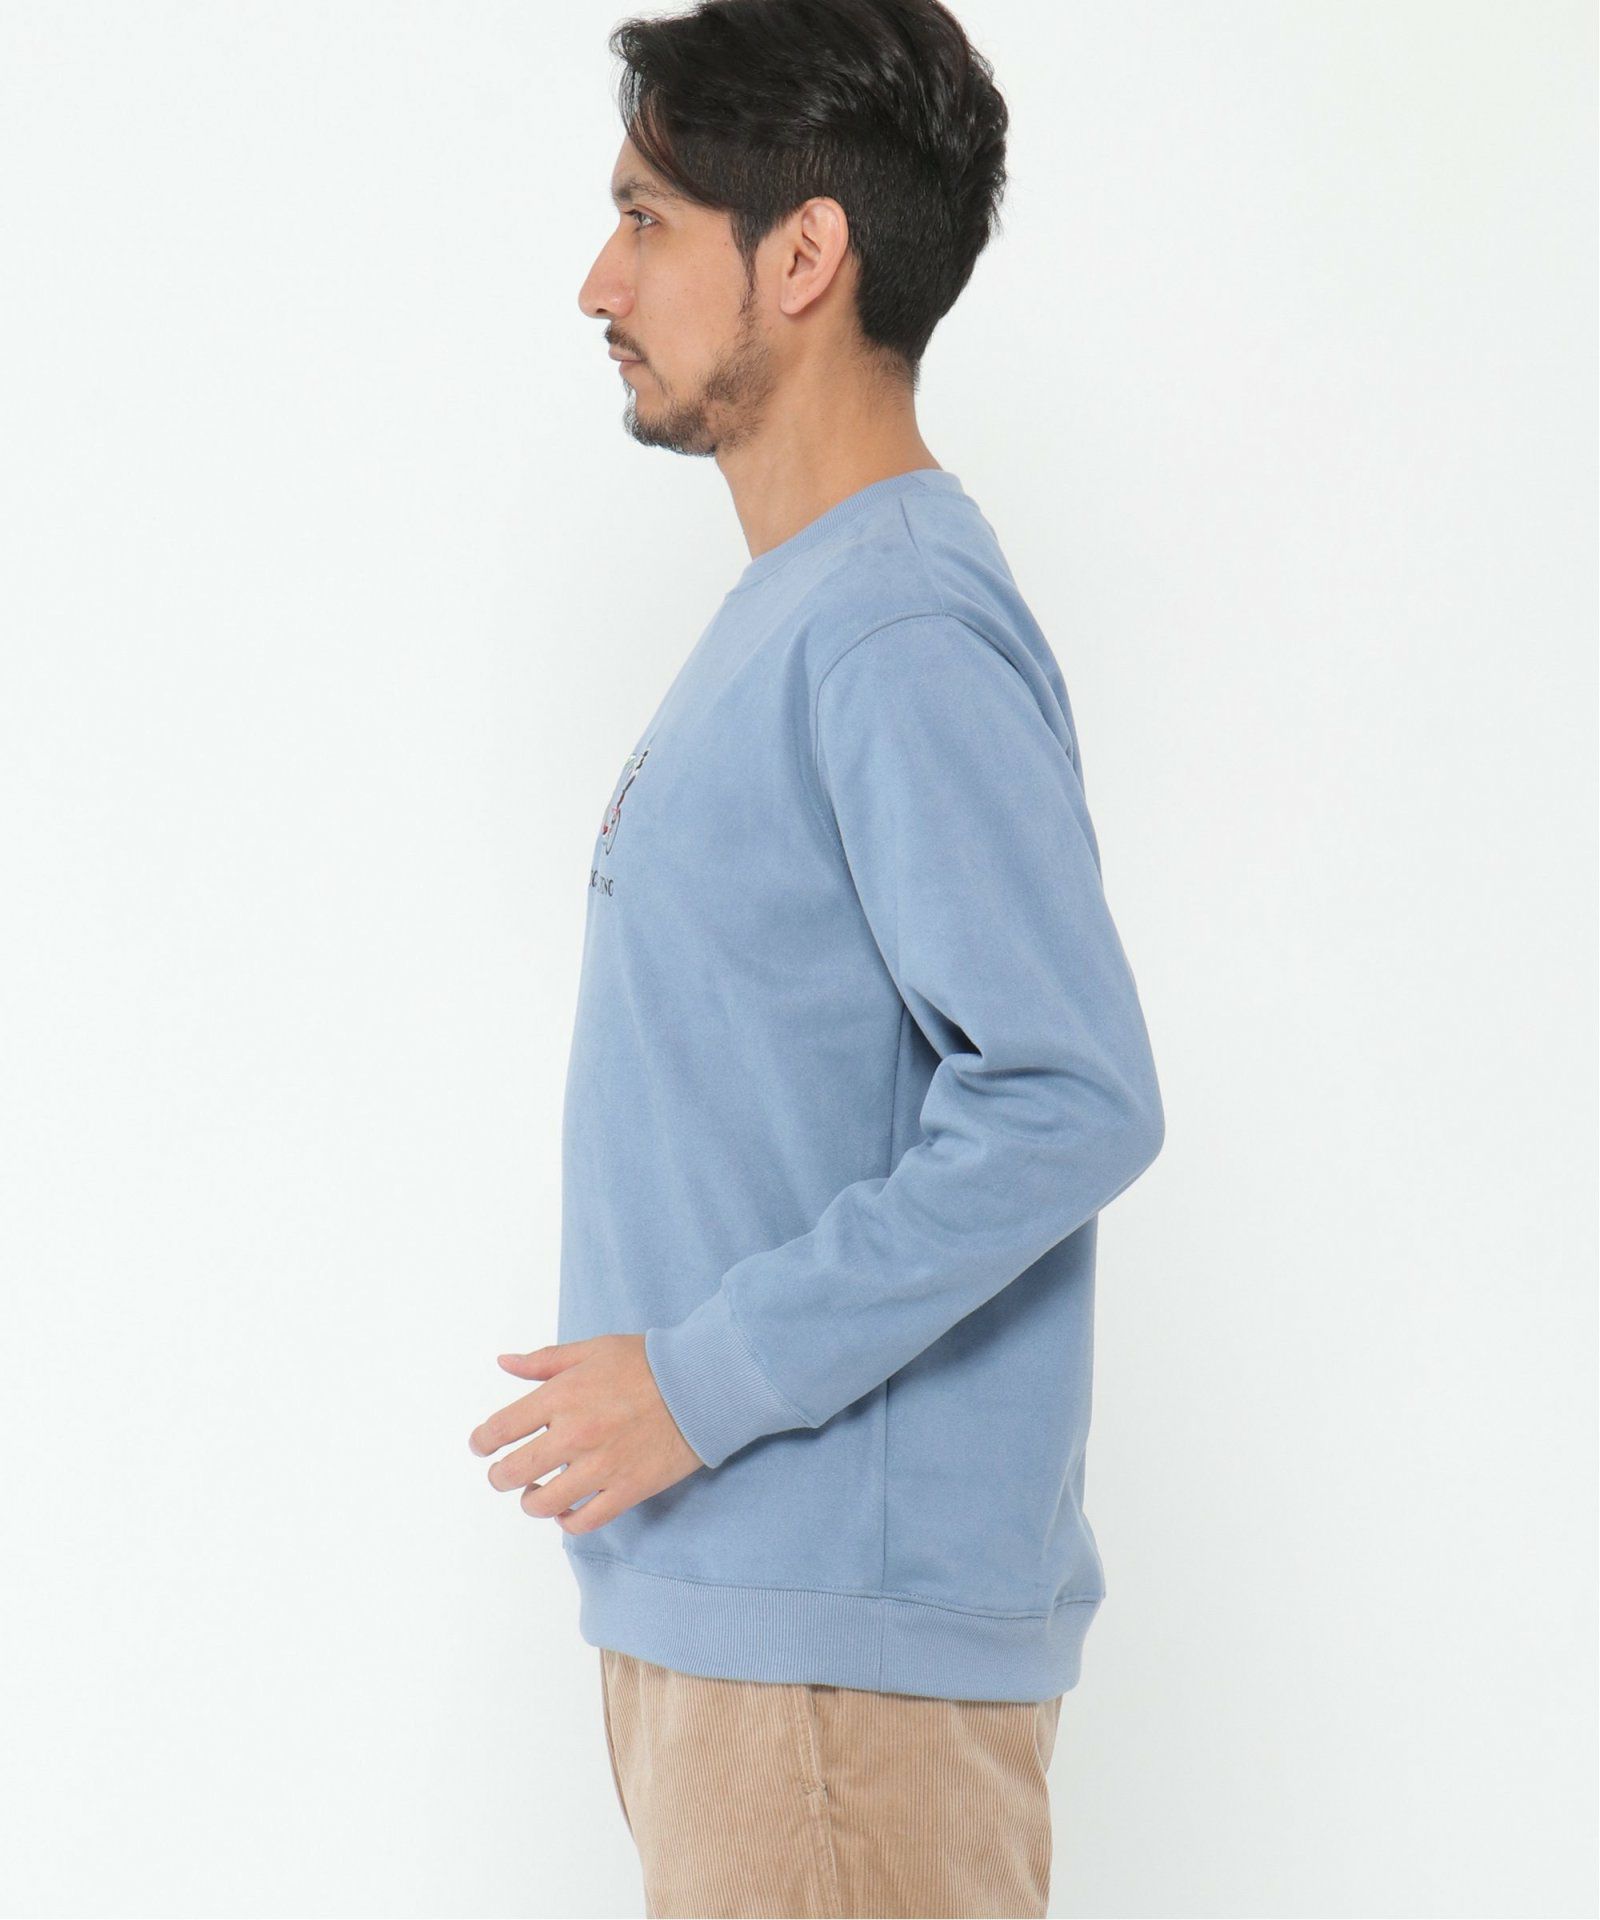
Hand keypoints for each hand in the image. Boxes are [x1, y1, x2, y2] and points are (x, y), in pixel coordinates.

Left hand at [468, 1334, 704, 1535]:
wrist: (701, 1385)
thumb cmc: (647, 1363)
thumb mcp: (592, 1350)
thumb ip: (544, 1361)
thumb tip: (504, 1363)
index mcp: (562, 1396)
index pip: (501, 1429)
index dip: (482, 1442)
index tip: (483, 1447)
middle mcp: (575, 1434)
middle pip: (513, 1472)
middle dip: (500, 1476)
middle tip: (503, 1475)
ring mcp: (600, 1466)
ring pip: (542, 1503)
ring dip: (530, 1500)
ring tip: (535, 1493)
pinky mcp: (626, 1490)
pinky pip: (582, 1522)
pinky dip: (566, 1521)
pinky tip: (566, 1510)